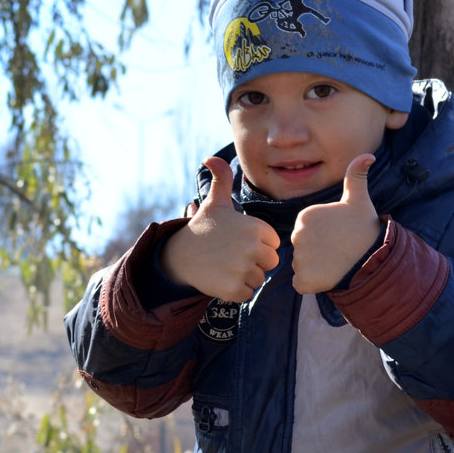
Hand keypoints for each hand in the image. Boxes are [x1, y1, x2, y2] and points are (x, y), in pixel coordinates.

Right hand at [160, 157, 279, 302]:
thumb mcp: (215, 201)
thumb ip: (222, 178)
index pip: (273, 244)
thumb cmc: (204, 228)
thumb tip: (212, 158)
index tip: (239, 242)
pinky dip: (236, 291)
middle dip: (255, 263)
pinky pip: (247, 294)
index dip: (258, 245)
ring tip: (225, 266)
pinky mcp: (233, 288)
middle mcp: (252, 247)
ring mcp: (242, 269)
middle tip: (232, 256)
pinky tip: (221, 278)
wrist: (180, 254)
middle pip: (269, 263)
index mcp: (256, 227)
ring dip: (245, 277)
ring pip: (258, 279)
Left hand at [290, 154, 381, 293]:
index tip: (338, 235)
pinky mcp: (303, 280)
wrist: (374, 261)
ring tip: (335, 262)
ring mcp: (299, 259)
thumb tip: (368, 154)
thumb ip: (356, 176)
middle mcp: (297, 235)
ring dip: (315, 267)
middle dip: (316, 251)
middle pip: (302, 246)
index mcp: (305, 216)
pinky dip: (312, 283)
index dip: (322, 235)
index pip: (306, 229)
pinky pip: (300, 283)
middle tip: (338, 250)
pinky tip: (328, 276)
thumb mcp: (359, 200)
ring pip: (302, 264)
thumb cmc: (365, 229)